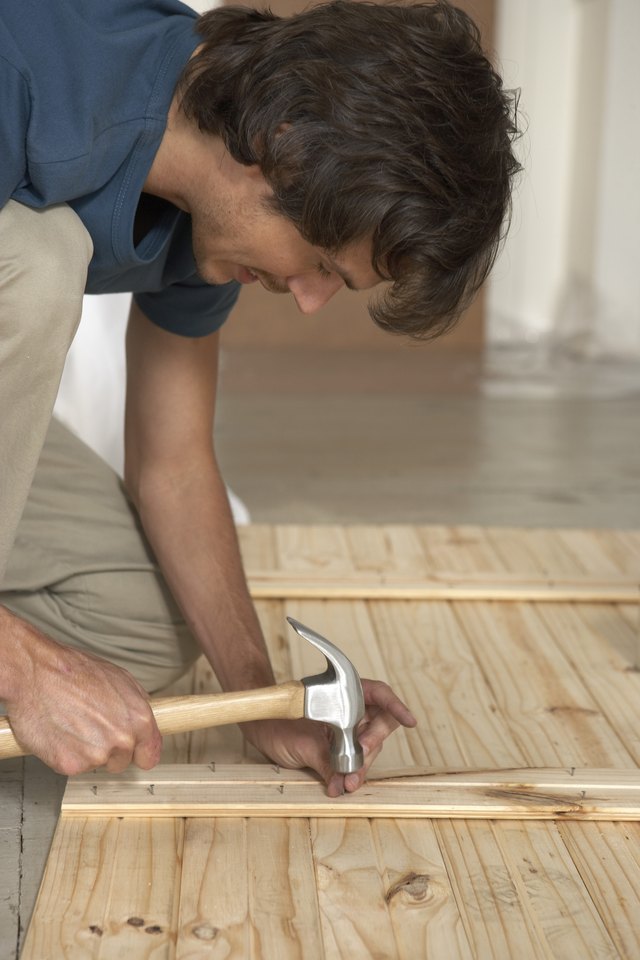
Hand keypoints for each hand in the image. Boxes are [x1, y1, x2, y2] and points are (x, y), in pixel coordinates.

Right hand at [3, 613, 161, 775]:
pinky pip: (72, 766)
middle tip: (90, 726)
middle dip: (108, 749)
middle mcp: (123, 740)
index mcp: (139, 720)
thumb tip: (145, 724)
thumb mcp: (120, 678)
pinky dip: (65, 753)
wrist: (36, 673)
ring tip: (73, 724)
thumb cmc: (74, 671)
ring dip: (86, 751)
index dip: (138, 753)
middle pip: (121, 763)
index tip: (131, 752)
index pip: (150, 756)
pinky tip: (60, 732)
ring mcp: (97, 755)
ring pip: (96, 765)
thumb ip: (137, 706)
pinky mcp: (70, 765)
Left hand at [242, 678, 416, 797]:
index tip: (410, 721)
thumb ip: (324, 759)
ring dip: (360, 767)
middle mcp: (352, 710)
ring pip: (368, 749)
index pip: (380, 695)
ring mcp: (348, 731)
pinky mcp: (341, 750)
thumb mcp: (302, 740)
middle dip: (372, 745)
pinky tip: (340, 786)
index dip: (397, 707)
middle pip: (379, 727)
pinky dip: (349, 775)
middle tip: (360, 760)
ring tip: (347, 784)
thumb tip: (341, 781)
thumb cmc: (279, 721)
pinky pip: (354, 762)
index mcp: (346, 691)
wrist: (262, 731)